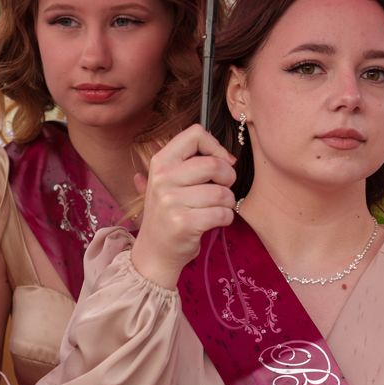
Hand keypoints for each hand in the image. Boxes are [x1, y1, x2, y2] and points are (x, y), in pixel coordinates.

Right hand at [131, 124, 236, 287]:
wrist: (155, 250)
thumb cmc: (169, 212)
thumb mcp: (168, 182)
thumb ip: (191, 163)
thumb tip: (227, 157)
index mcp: (161, 162)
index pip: (194, 134)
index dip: (216, 146)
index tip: (221, 161)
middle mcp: (163, 178)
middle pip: (214, 164)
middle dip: (229, 177)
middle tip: (224, 188)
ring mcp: (171, 201)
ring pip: (222, 192)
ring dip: (228, 202)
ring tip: (218, 207)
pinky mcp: (184, 223)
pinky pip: (222, 213)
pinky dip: (226, 218)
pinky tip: (216, 221)